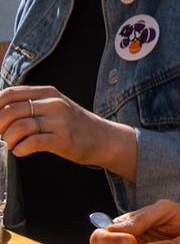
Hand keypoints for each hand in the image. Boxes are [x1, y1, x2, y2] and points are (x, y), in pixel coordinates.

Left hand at [0, 85, 133, 171]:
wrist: (105, 138)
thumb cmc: (75, 125)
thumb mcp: (54, 107)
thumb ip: (31, 104)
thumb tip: (0, 112)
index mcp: (48, 92)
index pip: (9, 93)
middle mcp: (53, 103)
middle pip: (10, 111)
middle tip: (0, 136)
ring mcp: (59, 121)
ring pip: (19, 127)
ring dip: (8, 139)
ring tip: (11, 144)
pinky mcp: (63, 139)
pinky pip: (32, 143)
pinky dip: (20, 149)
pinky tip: (20, 151)